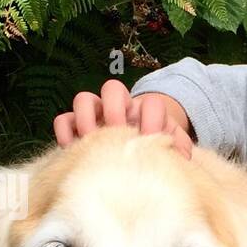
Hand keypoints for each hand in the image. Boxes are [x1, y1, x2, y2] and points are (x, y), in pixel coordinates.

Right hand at [53, 78, 193, 157]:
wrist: (135, 149)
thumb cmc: (153, 145)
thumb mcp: (171, 144)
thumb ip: (179, 147)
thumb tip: (182, 157)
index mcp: (145, 110)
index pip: (150, 103)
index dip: (152, 119)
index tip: (151, 138)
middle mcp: (118, 107)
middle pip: (112, 88)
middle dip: (115, 110)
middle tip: (117, 131)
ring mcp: (95, 115)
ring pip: (83, 99)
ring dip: (86, 118)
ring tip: (92, 140)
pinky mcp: (75, 127)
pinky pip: (63, 120)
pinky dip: (66, 132)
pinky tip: (74, 148)